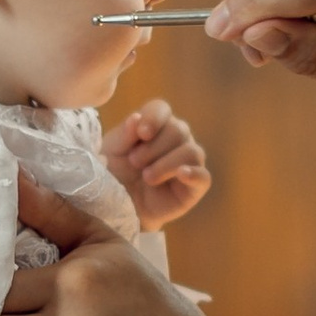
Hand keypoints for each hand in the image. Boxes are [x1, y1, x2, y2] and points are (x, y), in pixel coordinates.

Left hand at [104, 96, 210, 231]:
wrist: (119, 206)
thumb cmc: (115, 173)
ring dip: (166, 164)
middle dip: (153, 148)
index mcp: (155, 125)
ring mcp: (189, 162)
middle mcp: (177, 139)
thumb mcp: (112, 151)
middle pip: (178, 130)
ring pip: (191, 151)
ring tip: (147, 177)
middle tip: (134, 163)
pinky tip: (181, 175)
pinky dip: (194, 174)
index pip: (161, 109)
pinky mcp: (195, 186)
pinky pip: (204, 177)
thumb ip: (124, 134)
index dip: (154, 118)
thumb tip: (136, 118)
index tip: (142, 134)